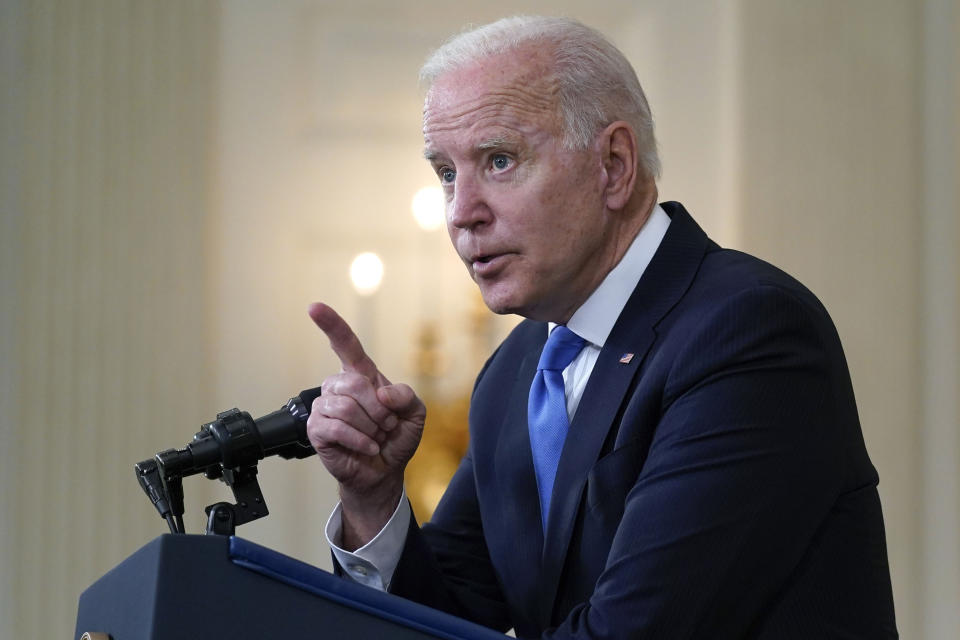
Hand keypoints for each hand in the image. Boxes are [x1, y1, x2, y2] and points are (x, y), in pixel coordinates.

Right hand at [306, 302, 425, 547]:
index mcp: (361, 375)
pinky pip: (336, 427)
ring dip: (370, 427)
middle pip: (353, 382)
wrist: (385, 471)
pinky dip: (359, 439)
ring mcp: (324, 408)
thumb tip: (381, 392)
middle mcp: (338, 387)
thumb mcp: (415, 413)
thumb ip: (406, 395)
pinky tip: (368, 447)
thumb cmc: (396, 438)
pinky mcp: (316, 430)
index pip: (345, 344)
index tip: (314, 307)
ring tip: (376, 437)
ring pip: (345, 406)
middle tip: (387, 426)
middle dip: (378, 409)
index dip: (331, 325)